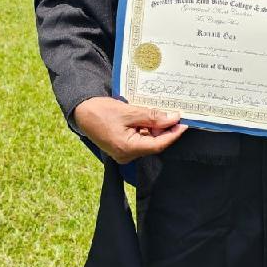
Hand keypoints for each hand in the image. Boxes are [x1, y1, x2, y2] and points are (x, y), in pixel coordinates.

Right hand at [72, 97, 187, 163]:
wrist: (82, 112)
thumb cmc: (101, 111)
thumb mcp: (129, 111)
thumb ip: (152, 116)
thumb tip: (173, 118)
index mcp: (127, 148)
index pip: (158, 145)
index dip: (173, 134)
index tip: (184, 124)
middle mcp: (126, 155)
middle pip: (154, 144)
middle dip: (166, 130)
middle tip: (176, 115)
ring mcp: (124, 152)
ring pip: (148, 141)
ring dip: (156, 129)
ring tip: (164, 113)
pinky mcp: (122, 147)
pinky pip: (140, 140)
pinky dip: (147, 129)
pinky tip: (151, 118)